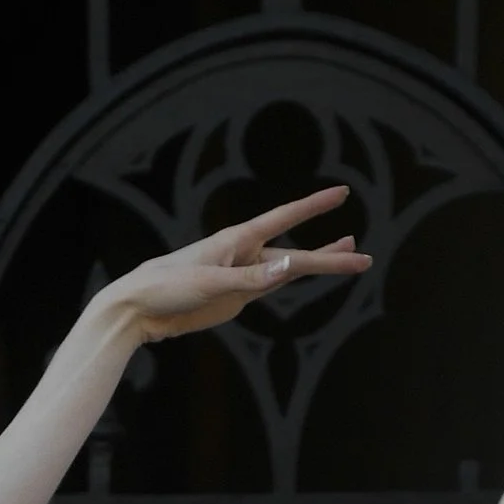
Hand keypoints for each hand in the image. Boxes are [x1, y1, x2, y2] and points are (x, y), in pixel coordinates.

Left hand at [96, 186, 370, 342]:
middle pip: (297, 254)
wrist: (139, 310)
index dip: (314, 206)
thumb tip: (290, 266)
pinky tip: (306, 271)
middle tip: (364, 256)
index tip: (342, 194)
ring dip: (318, 263)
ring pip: (289, 269)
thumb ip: (252, 278)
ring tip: (350, 255)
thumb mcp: (210, 283)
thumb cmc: (167, 286)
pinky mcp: (234, 296)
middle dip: (331, 255)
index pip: (285, 218)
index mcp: (238, 240)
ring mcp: (242, 275)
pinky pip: (271, 286)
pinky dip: (292, 278)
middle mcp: (245, 253)